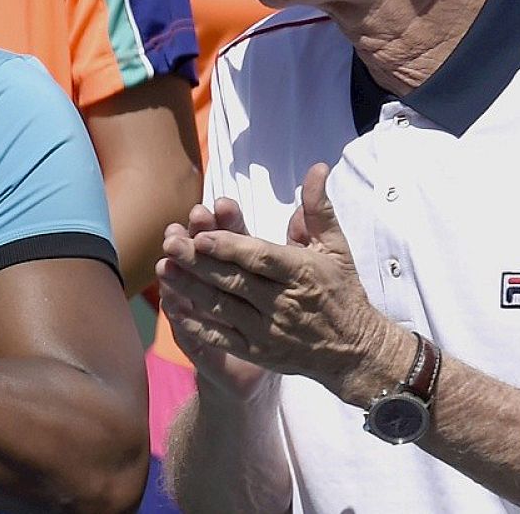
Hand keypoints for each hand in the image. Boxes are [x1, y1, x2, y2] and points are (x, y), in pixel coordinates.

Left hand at [160, 163, 404, 400]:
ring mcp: (268, 331)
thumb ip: (319, 209)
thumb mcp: (336, 247)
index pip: (261, 259)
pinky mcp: (258, 352)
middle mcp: (283, 304)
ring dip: (191, 289)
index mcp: (302, 273)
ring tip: (164, 268)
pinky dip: (197, 325)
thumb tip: (317, 168)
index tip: (202, 235)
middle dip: (199, 262)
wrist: (355, 350)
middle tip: (170, 242)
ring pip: (223, 308)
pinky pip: (222, 338)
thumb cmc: (342, 290)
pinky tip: (174, 309)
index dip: (230, 248)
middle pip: (235, 281)